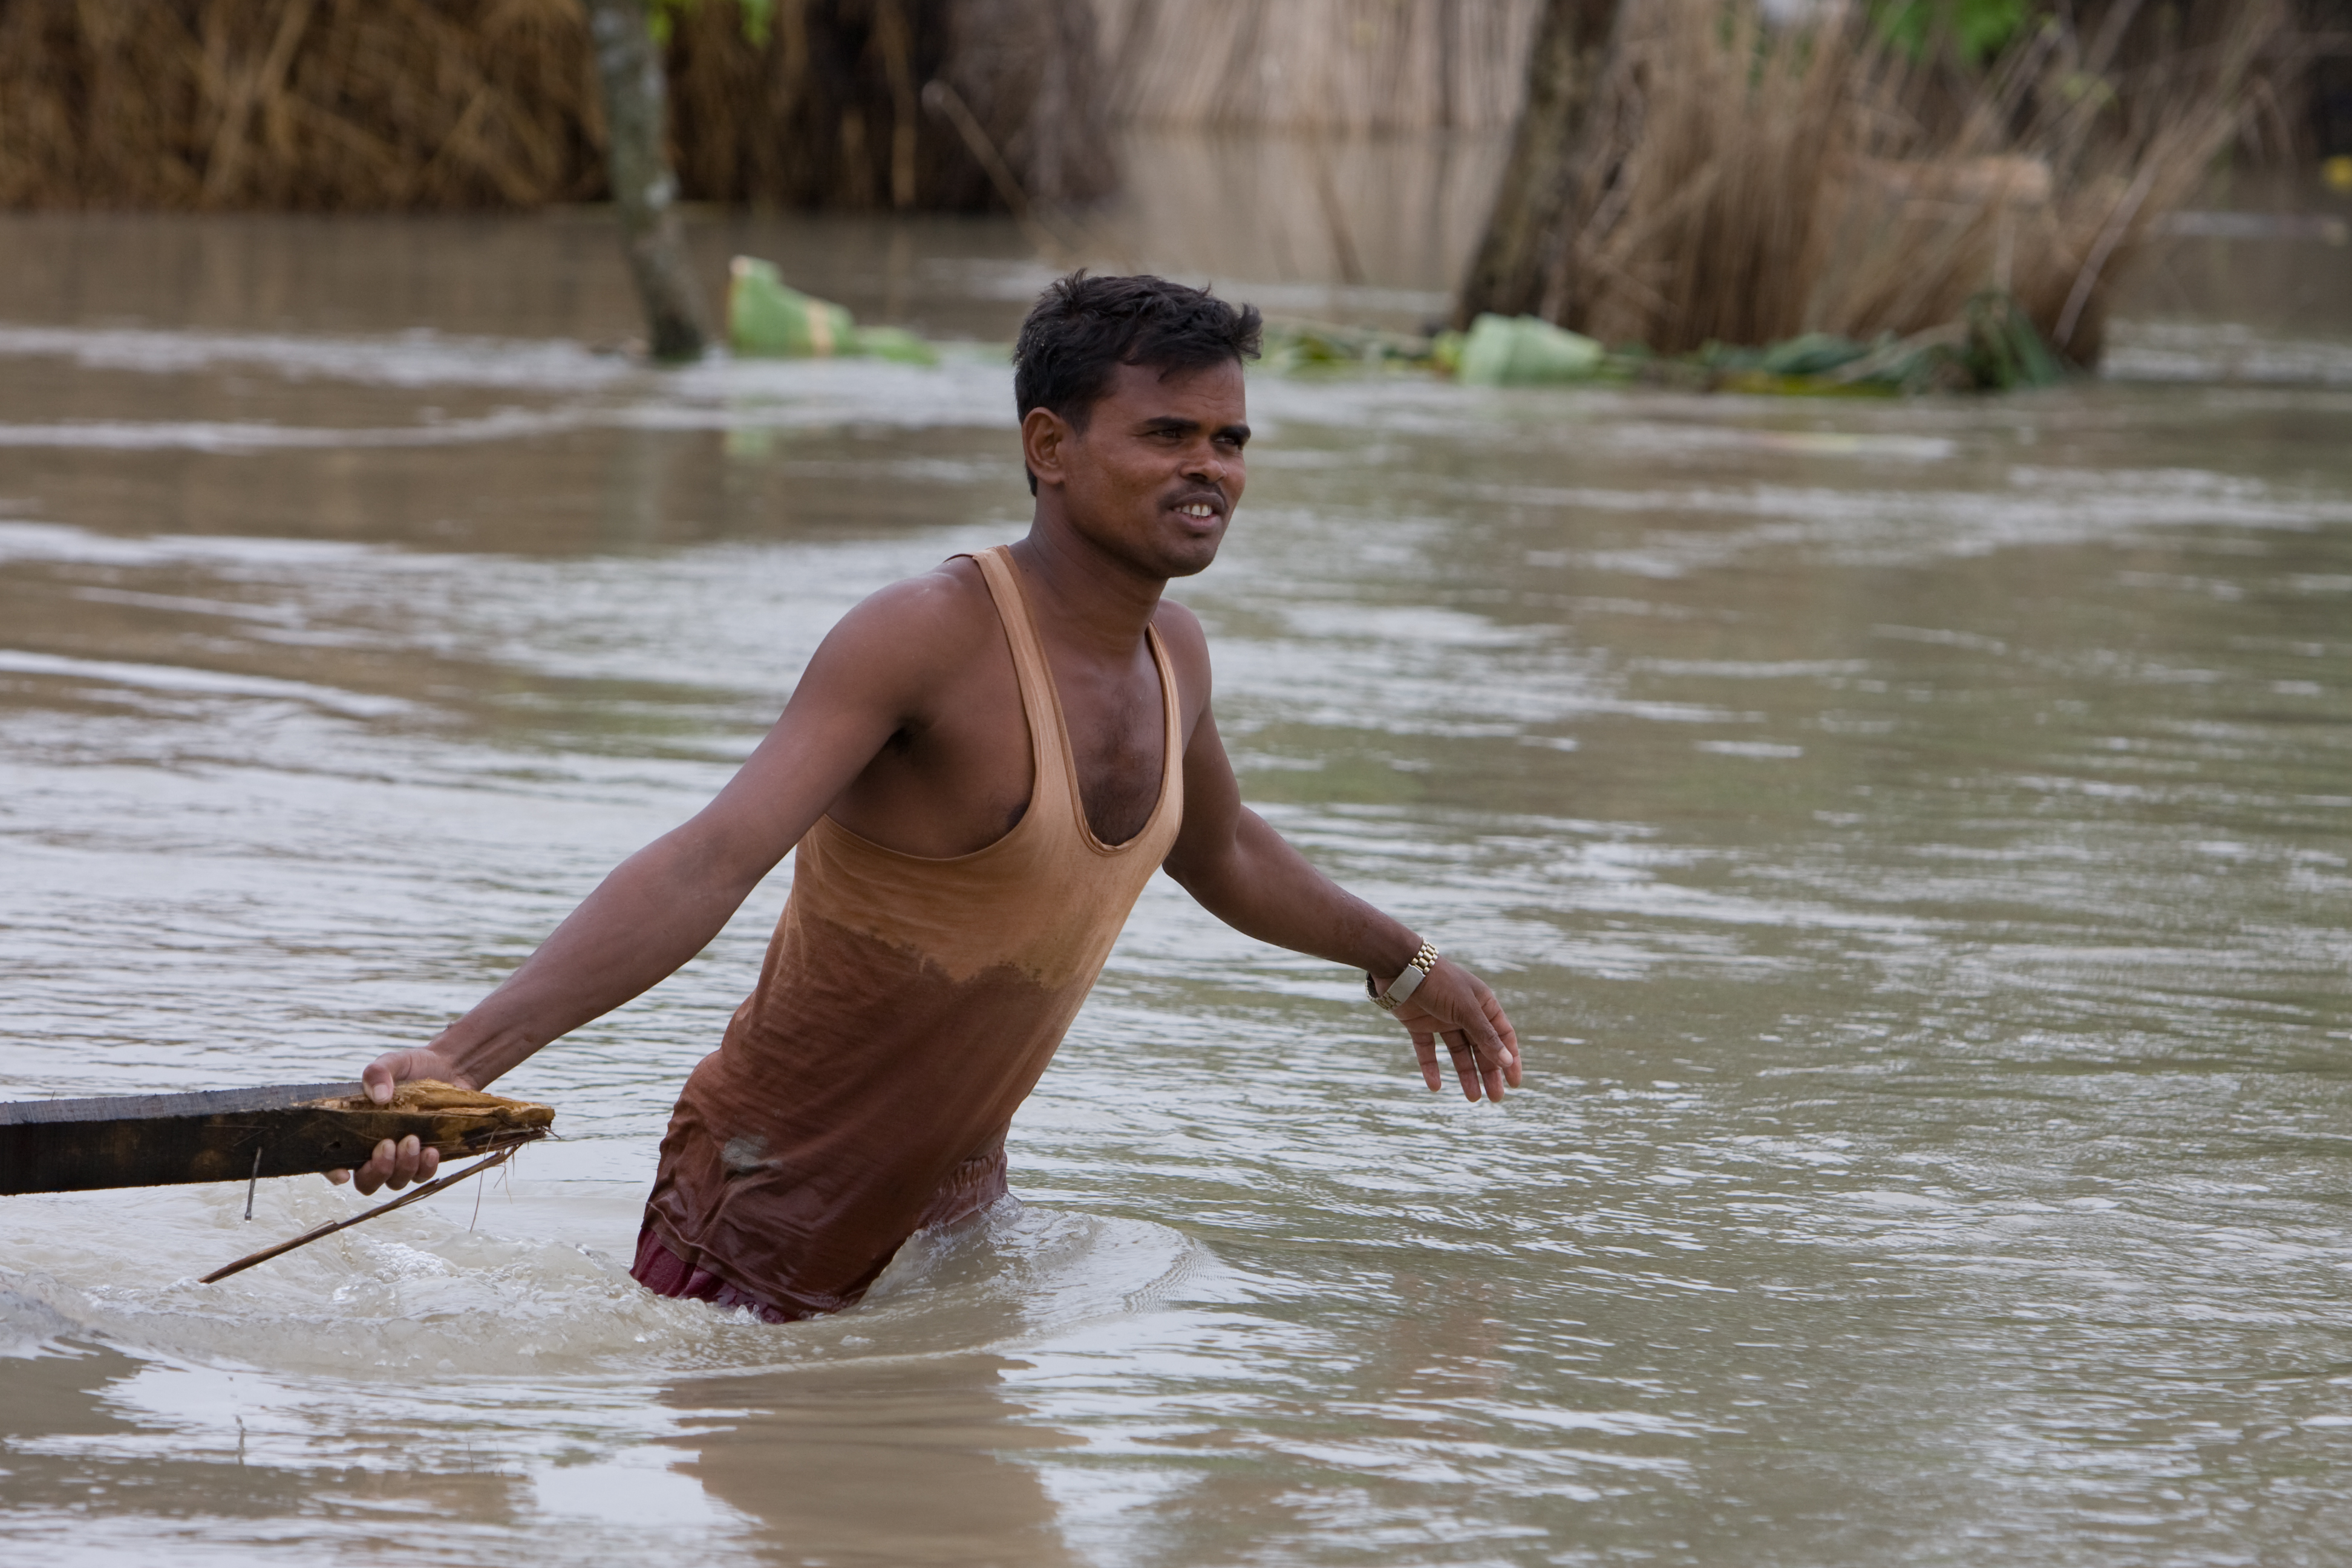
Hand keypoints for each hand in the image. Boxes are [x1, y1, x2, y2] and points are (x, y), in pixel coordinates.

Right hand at [324, 1047, 474, 1194]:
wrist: (449, 1068)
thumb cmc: (412, 1068)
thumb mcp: (392, 1063)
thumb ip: (378, 1073)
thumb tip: (379, 1096)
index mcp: (356, 1129)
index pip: (334, 1159)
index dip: (332, 1172)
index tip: (343, 1174)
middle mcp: (374, 1150)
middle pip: (366, 1181)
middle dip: (376, 1170)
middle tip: (388, 1144)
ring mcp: (401, 1158)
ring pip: (395, 1181)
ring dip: (403, 1166)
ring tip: (412, 1139)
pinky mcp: (426, 1158)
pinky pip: (423, 1176)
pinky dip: (425, 1168)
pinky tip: (431, 1150)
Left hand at [1380, 958, 1521, 1102]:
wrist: (1398, 967)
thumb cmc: (1438, 982)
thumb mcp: (1465, 1010)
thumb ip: (1485, 1036)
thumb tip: (1506, 1061)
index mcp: (1482, 1003)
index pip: (1502, 1035)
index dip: (1510, 1058)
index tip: (1514, 1083)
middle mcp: (1464, 1012)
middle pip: (1481, 1047)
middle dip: (1489, 1072)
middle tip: (1495, 1098)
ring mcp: (1441, 1018)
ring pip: (1458, 1052)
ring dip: (1466, 1074)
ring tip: (1473, 1098)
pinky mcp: (1419, 1024)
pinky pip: (1428, 1050)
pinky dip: (1431, 1067)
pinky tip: (1435, 1086)